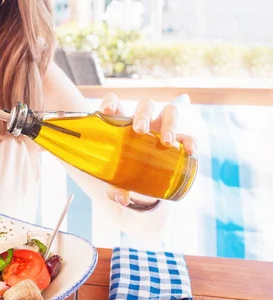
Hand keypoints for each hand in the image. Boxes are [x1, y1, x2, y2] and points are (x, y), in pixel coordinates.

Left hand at [98, 93, 197, 207]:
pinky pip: (188, 137)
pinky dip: (191, 141)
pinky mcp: (178, 143)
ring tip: (166, 141)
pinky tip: (190, 150)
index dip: (111, 102)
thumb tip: (122, 197)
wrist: (143, 190)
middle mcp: (142, 123)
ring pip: (170, 112)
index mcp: (120, 125)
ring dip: (169, 123)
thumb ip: (114, 189)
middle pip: (145, 105)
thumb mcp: (115, 183)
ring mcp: (161, 130)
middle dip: (143, 114)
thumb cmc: (122, 176)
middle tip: (139, 130)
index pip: (115, 104)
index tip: (107, 112)